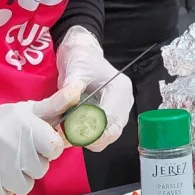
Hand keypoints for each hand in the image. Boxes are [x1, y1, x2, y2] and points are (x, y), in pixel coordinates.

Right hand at [0, 86, 77, 194]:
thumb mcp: (24, 110)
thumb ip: (55, 104)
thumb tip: (79, 89)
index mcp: (26, 126)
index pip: (55, 147)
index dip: (47, 146)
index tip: (35, 142)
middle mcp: (14, 147)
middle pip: (41, 169)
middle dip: (31, 163)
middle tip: (14, 152)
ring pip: (25, 186)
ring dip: (16, 178)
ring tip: (2, 163)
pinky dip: (0, 190)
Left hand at [56, 27, 133, 151]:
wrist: (83, 55)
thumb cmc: (81, 60)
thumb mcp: (74, 71)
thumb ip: (71, 87)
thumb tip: (69, 101)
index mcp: (119, 88)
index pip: (110, 118)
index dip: (93, 130)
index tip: (74, 135)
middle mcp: (125, 101)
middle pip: (114, 131)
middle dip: (93, 139)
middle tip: (71, 139)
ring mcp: (121, 109)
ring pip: (110, 135)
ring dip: (91, 139)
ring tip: (71, 135)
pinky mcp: (113, 114)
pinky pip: (105, 132)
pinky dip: (91, 136)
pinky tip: (76, 131)